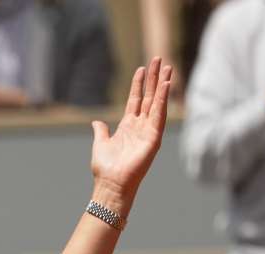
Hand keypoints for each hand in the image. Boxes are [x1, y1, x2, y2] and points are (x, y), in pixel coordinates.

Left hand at [89, 57, 171, 214]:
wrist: (111, 184)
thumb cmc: (105, 168)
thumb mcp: (100, 144)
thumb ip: (101, 131)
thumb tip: (96, 122)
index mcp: (128, 126)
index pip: (136, 100)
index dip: (139, 84)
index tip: (142, 68)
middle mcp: (140, 126)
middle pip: (150, 97)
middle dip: (154, 78)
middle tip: (159, 59)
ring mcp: (148, 131)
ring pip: (157, 102)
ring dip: (162, 84)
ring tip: (167, 66)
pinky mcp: (154, 137)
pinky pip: (159, 115)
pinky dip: (163, 100)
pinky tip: (166, 85)